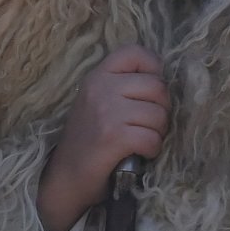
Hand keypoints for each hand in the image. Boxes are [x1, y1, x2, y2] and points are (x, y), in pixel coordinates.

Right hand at [36, 45, 167, 230]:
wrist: (66, 178)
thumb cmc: (88, 141)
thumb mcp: (98, 102)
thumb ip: (123, 86)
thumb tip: (163, 80)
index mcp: (97, 76)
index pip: (134, 52)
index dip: (153, 69)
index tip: (149, 92)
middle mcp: (101, 88)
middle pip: (157, 86)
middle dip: (162, 109)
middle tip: (149, 125)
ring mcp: (107, 112)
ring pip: (159, 115)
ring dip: (158, 132)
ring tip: (143, 140)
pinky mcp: (113, 137)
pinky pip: (152, 138)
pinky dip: (152, 150)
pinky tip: (141, 154)